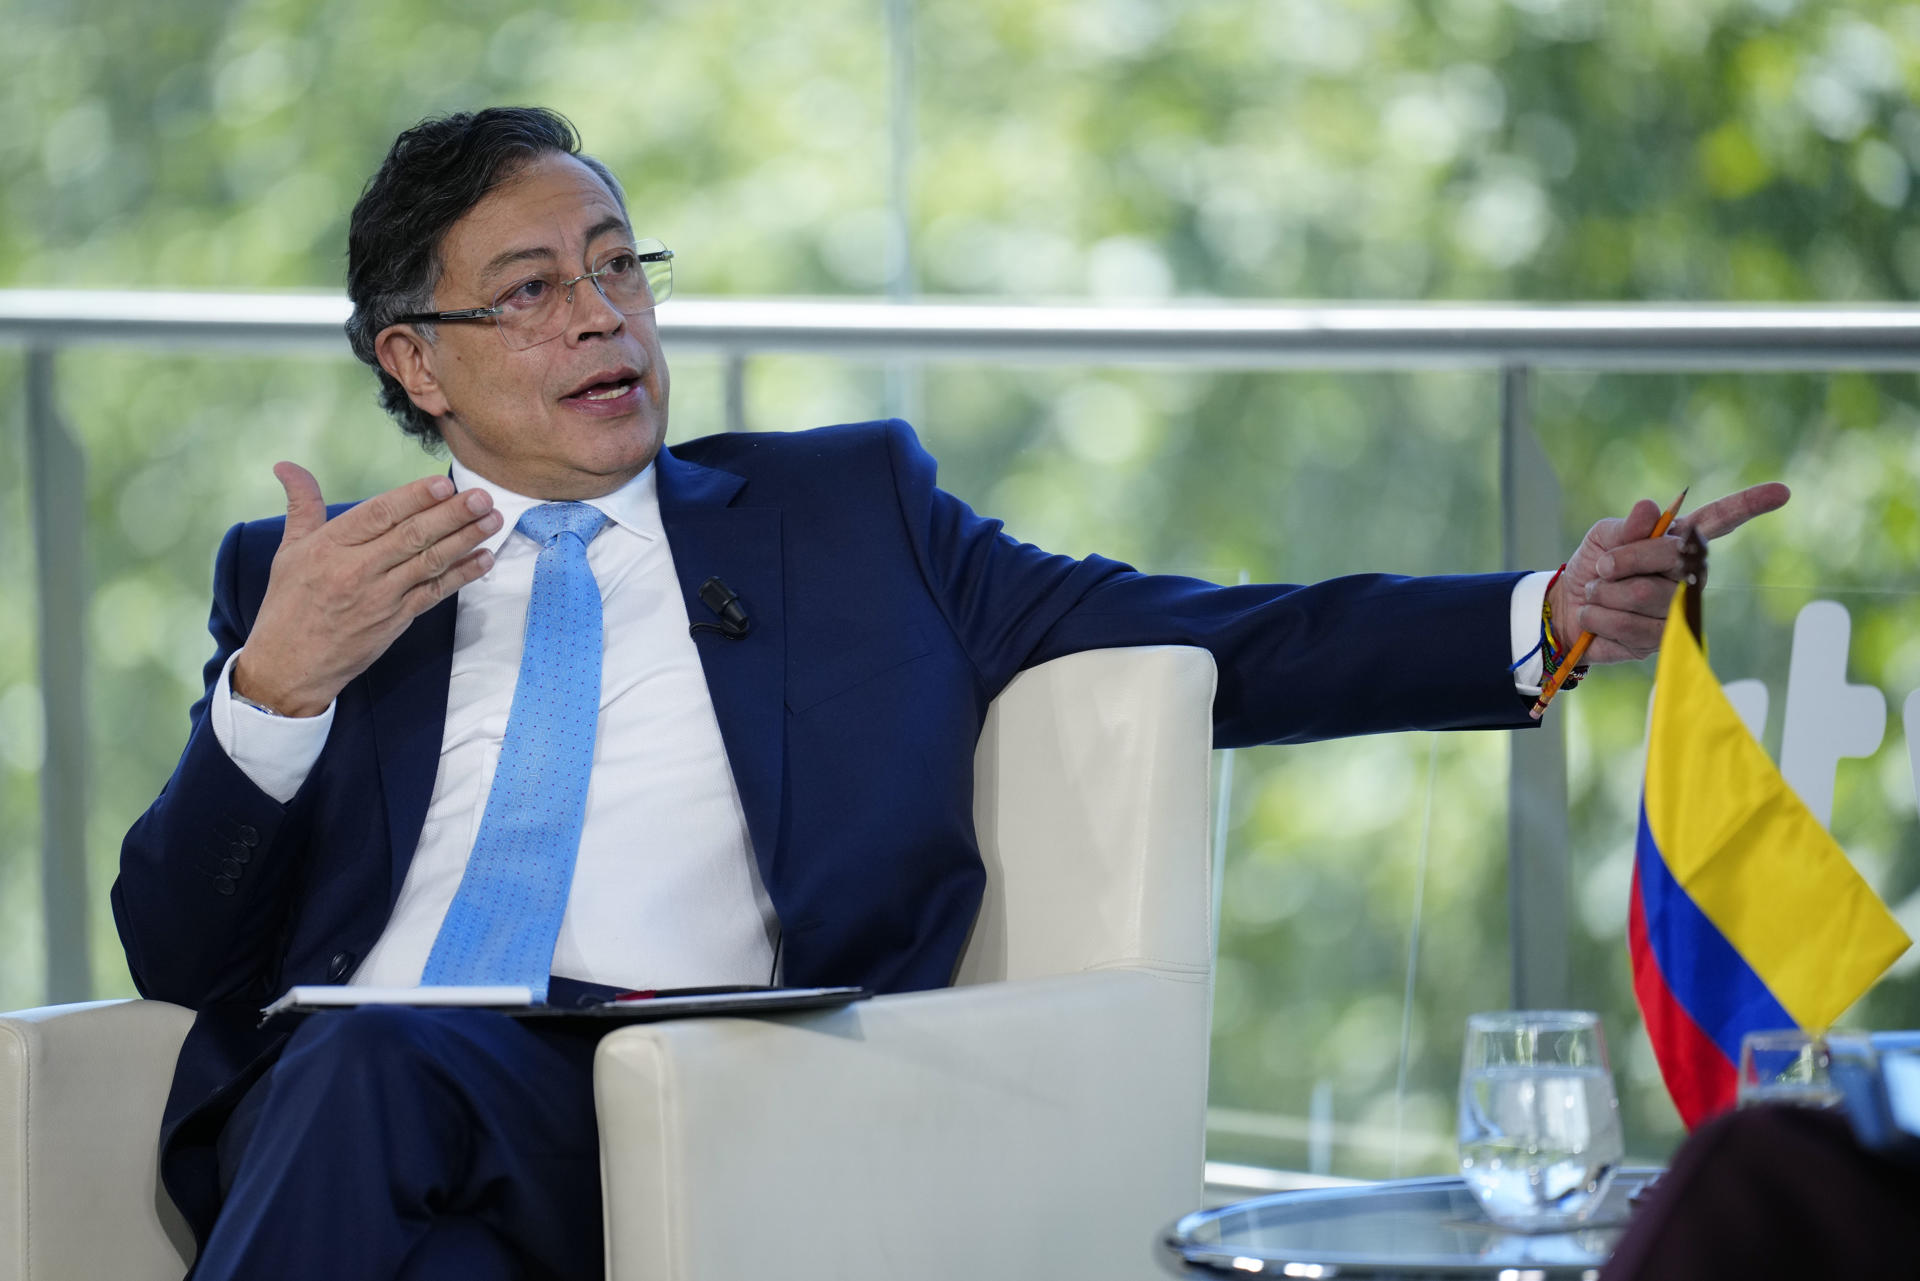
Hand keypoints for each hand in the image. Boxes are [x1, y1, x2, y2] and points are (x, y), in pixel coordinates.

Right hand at [230, 464, 501, 715]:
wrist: (290, 666)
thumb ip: (302, 505)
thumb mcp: (289, 551)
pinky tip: (485, 559)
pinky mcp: (397, 620)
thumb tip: (287, 465)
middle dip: (451, 515)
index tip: (443, 484)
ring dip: (465, 540)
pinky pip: (435, 593)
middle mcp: (357, 570)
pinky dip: (462, 575)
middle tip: (483, 497)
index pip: (379, 515)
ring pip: (429, 563)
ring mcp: (381, 597)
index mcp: (330, 547)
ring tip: (493, 520)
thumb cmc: (290, 604)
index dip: (413, 498)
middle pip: (412, 536)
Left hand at [1546, 482, 1790, 664]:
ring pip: (1642, 594)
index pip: (1719, 521)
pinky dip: (1599, 618)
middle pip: (1671, 558)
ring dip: (1605, 593)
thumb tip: (1649, 508)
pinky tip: (1598, 617)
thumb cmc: (1594, 567)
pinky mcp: (1662, 639)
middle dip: (1625, 560)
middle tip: (1602, 567)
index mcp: (1680, 541)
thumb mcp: (1603, 538)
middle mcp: (1688, 574)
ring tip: (1599, 594)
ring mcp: (1678, 608)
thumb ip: (1625, 528)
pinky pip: (1628, 625)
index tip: (1781, 492)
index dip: (1749, 506)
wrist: (1568, 609)